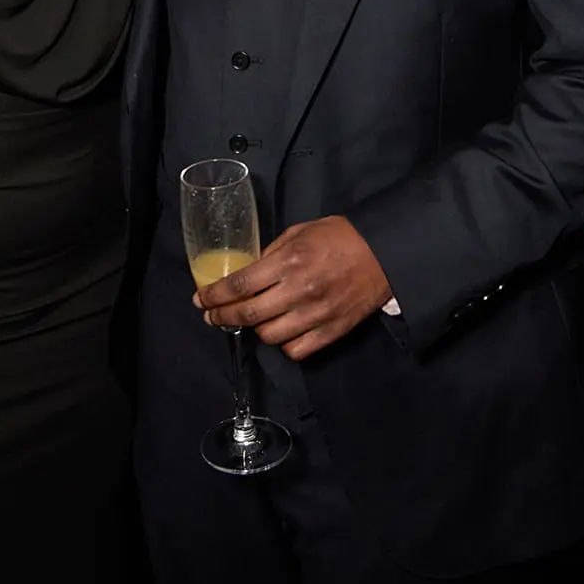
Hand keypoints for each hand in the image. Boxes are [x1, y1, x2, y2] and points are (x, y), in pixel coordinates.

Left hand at [194, 216, 392, 361]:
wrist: (383, 254)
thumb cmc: (338, 236)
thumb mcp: (299, 232)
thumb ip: (271, 253)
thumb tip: (247, 272)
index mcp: (289, 262)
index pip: (240, 285)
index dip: (215, 295)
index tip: (200, 299)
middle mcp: (299, 291)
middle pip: (248, 315)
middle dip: (222, 317)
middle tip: (212, 315)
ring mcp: (316, 315)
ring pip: (270, 336)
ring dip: (254, 330)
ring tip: (250, 320)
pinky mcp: (332, 332)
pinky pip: (296, 350)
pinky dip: (283, 344)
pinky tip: (280, 331)